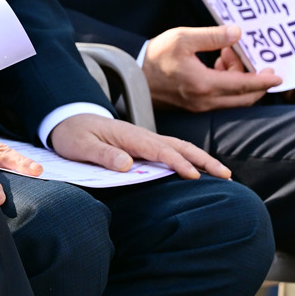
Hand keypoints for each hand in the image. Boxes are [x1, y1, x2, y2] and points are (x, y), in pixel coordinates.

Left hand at [48, 114, 229, 179]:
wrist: (66, 119)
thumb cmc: (72, 134)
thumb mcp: (80, 146)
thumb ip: (102, 155)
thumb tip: (128, 164)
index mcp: (129, 136)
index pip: (159, 150)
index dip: (178, 162)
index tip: (194, 176)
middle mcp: (141, 135)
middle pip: (179, 146)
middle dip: (204, 160)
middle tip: (227, 176)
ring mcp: (144, 139)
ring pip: (179, 147)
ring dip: (202, 159)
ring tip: (224, 174)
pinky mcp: (142, 145)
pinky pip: (171, 150)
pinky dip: (189, 158)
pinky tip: (199, 170)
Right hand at [142, 24, 280, 112]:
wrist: (132, 76)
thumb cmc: (156, 56)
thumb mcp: (183, 38)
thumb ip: (212, 36)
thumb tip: (238, 33)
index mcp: (205, 84)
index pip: (244, 85)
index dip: (264, 81)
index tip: (278, 76)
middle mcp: (206, 100)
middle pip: (244, 97)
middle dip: (256, 81)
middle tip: (261, 63)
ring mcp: (200, 105)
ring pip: (233, 98)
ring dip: (239, 79)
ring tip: (229, 54)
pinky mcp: (195, 105)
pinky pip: (221, 98)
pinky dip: (227, 83)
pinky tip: (218, 64)